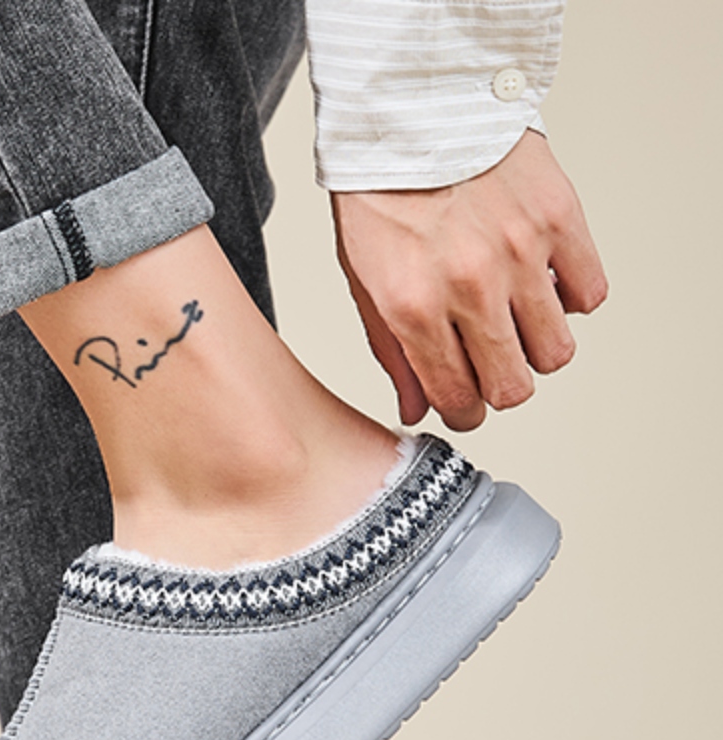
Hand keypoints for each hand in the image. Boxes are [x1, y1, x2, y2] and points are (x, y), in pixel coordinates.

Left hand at [331, 130, 607, 430]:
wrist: (412, 112)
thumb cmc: (381, 197)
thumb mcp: (366, 283)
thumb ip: (394, 354)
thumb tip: (419, 412)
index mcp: (415, 308)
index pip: (459, 398)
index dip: (464, 411)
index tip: (466, 402)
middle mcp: (470, 287)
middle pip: (514, 386)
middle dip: (501, 386)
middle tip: (491, 363)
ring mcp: (519, 253)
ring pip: (556, 351)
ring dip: (538, 347)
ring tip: (517, 318)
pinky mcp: (558, 218)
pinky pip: (589, 294)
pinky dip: (571, 298)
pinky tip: (543, 281)